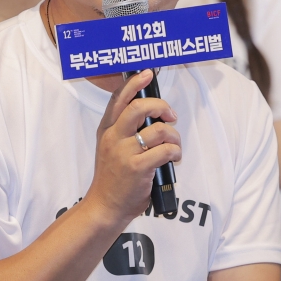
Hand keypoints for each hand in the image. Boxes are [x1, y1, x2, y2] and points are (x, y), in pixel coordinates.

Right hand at [86, 69, 180, 227]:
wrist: (105, 207)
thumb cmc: (112, 178)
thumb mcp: (110, 148)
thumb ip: (123, 130)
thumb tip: (151, 114)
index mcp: (106, 130)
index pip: (118, 99)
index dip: (134, 83)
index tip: (147, 74)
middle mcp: (113, 138)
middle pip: (138, 108)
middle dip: (160, 106)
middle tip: (170, 115)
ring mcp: (124, 153)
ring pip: (158, 130)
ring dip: (174, 136)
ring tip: (174, 145)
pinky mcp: (137, 168)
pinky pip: (165, 150)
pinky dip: (175, 152)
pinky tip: (173, 158)